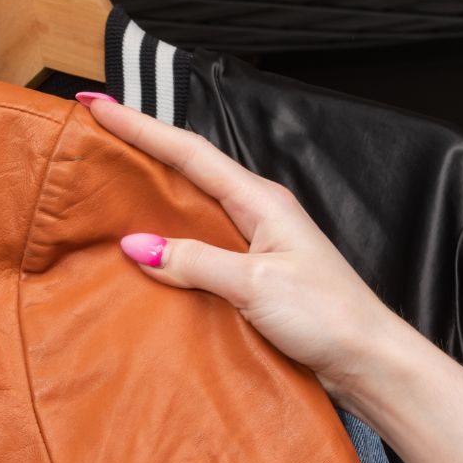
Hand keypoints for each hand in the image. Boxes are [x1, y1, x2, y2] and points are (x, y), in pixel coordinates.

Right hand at [74, 92, 410, 402]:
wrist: (368, 359)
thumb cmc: (327, 316)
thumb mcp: (256, 285)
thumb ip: (195, 261)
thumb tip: (136, 244)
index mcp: (260, 200)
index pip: (188, 153)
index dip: (140, 127)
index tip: (97, 103)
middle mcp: (255, 212)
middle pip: (187, 168)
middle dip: (140, 145)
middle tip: (94, 129)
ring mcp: (253, 241)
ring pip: (189, 204)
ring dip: (149, 188)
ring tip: (106, 176)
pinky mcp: (250, 272)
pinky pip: (195, 241)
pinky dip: (164, 233)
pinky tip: (142, 244)